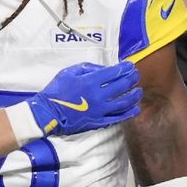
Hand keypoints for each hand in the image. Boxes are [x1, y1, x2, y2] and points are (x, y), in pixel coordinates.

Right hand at [27, 61, 141, 135]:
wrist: (48, 113)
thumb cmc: (56, 90)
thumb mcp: (68, 72)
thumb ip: (86, 68)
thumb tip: (102, 69)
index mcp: (90, 81)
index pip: (114, 73)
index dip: (125, 68)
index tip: (130, 65)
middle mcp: (99, 95)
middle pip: (122, 86)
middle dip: (132, 79)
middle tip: (136, 75)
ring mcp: (100, 110)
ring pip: (124, 102)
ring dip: (134, 96)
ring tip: (139, 91)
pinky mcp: (99, 121)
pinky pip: (118, 118)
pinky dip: (128, 113)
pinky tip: (135, 109)